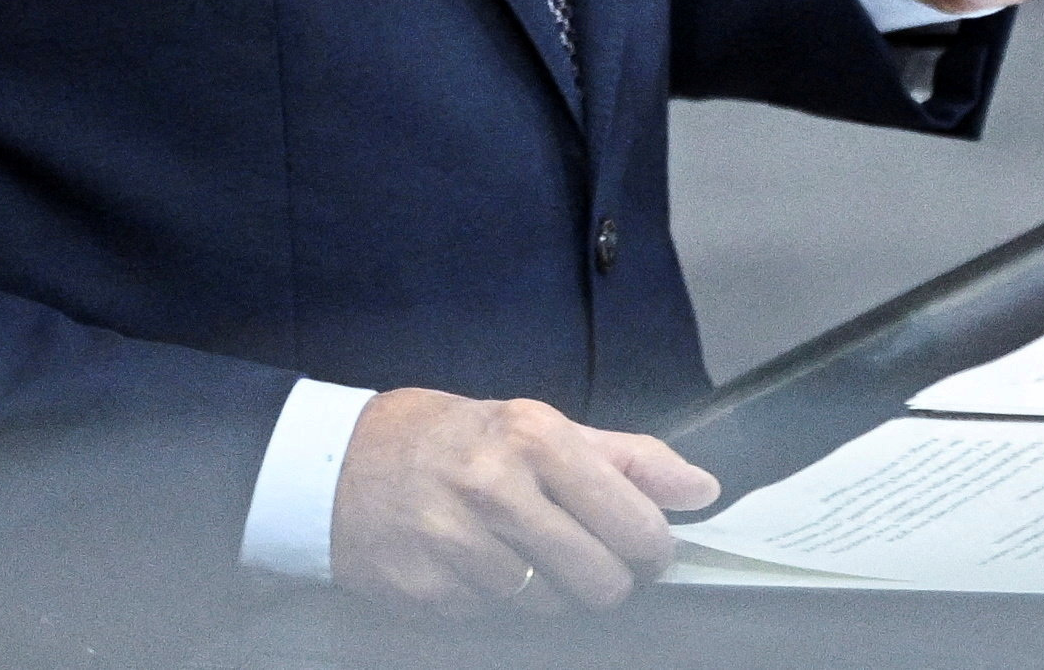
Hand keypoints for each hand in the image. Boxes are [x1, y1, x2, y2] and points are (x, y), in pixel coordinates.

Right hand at [330, 387, 718, 614]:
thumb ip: (629, 458)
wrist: (342, 464)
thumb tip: (701, 489)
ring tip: (529, 553)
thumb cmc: (455, 440)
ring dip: (554, 592)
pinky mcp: (425, 590)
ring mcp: (455, 543)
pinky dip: (501, 602)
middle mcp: (495, 487)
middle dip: (611, 579)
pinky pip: (497, 619)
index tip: (651, 548)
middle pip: (599, 577)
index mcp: (535, 438)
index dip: (654, 547)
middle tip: (597, 560)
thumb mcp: (541, 425)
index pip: (633, 521)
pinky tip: (483, 566)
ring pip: (551, 606)